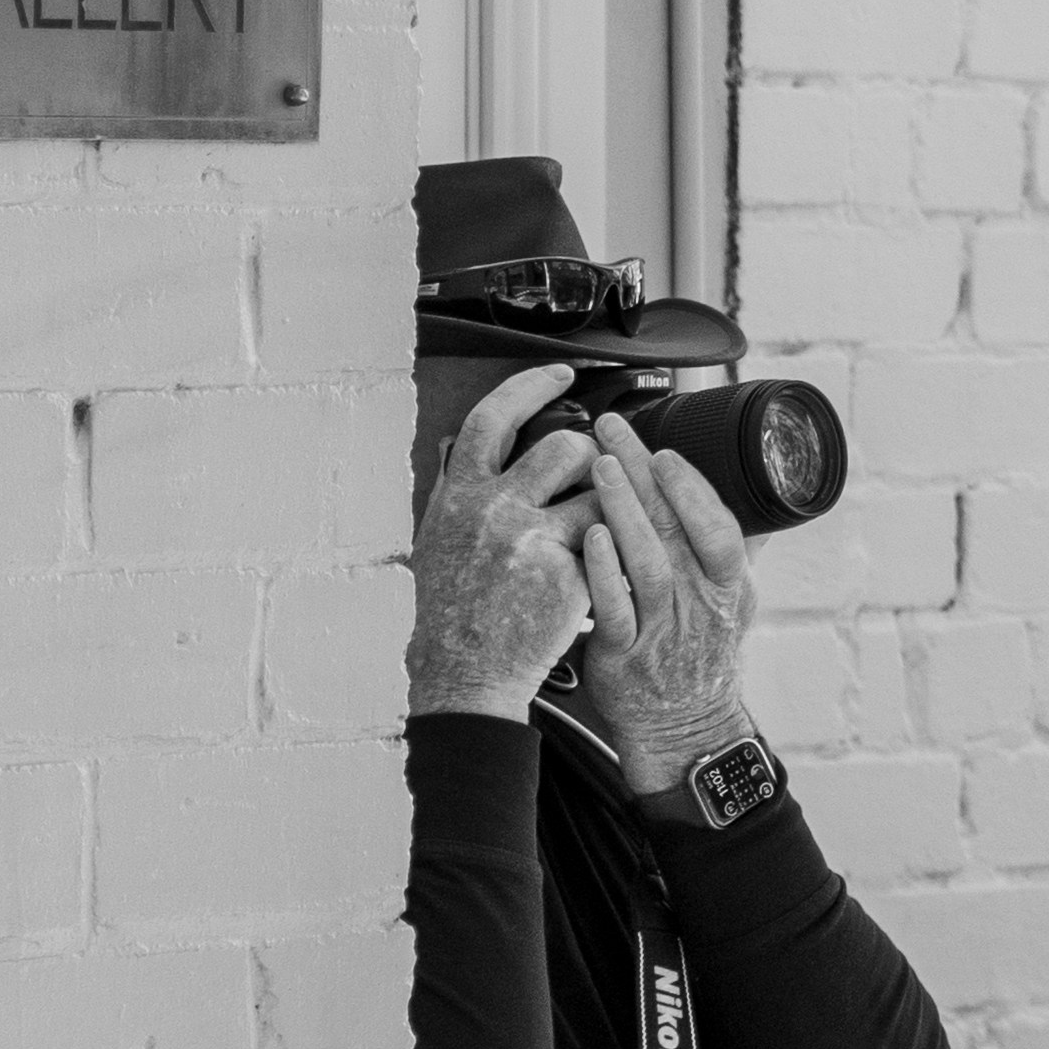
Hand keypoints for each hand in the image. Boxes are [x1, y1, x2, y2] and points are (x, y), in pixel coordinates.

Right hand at [412, 368, 591, 726]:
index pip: (494, 418)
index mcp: (459, 495)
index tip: (561, 375)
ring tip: (600, 523)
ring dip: (610, 501)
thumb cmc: (450, 612)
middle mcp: (493, 509)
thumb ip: (459, 491)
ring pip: (599, 492)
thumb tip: (466, 447)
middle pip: (564, 447)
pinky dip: (610, 549)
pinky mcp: (566, 573)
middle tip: (594, 470)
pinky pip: (607, 542)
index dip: (531, 386)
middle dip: (591, 453)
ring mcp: (531, 540)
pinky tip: (600, 565)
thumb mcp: (438, 538)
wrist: (462, 674)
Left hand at [559, 416, 762, 800]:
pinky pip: (615, 608)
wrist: (683, 731)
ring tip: (598, 467)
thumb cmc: (700, 657)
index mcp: (729, 586)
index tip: (664, 448)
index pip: (718, 524)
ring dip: (623, 508)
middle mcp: (702, 605)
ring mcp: (665, 631)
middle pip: (675, 528)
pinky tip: (589, 536)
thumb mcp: (731, 604)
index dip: (692, 486)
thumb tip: (737, 494)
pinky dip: (602, 569)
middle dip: (642, 472)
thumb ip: (727, 551)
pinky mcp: (626, 657)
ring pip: (647, 561)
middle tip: (612, 429)